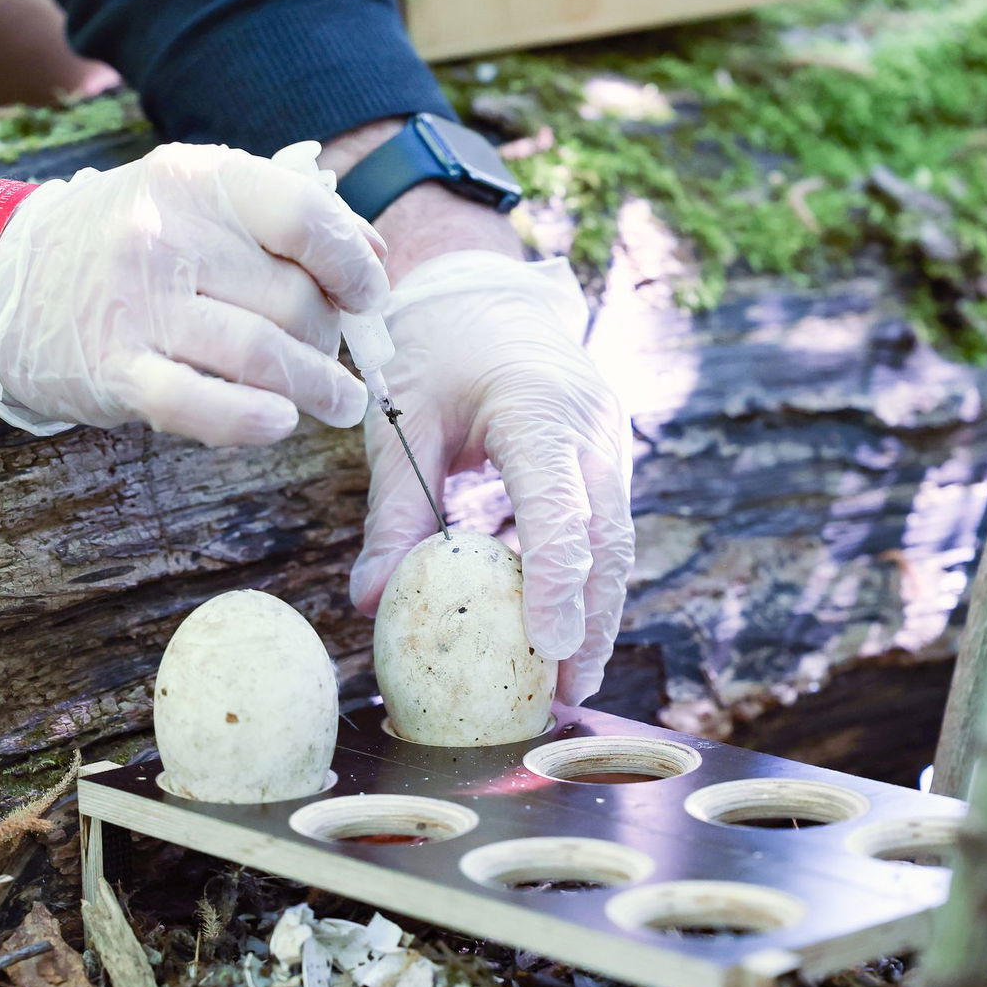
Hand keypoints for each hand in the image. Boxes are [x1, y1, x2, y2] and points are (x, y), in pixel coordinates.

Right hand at [0, 142, 389, 443]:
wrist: (4, 275)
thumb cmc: (127, 242)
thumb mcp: (195, 201)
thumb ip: (283, 216)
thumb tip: (372, 255)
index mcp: (196, 181)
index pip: (304, 216)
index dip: (353, 263)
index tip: (368, 296)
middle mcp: (164, 235)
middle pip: (293, 298)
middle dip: (330, 338)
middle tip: (334, 357)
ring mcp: (136, 304)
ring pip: (262, 354)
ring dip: (319, 388)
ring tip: (341, 403)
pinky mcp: (113, 370)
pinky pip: (199, 403)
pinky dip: (251, 419)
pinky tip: (281, 422)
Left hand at [348, 252, 634, 704]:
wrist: (485, 291)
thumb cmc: (435, 348)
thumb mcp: (403, 421)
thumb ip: (393, 510)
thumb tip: (370, 600)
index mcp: (538, 407)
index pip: (556, 506)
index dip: (555, 580)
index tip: (548, 649)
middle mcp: (591, 428)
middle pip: (607, 540)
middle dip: (593, 621)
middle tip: (566, 694)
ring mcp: (608, 443)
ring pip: (615, 542)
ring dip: (597, 612)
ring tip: (568, 683)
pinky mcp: (604, 460)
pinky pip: (603, 529)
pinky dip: (585, 582)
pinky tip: (558, 633)